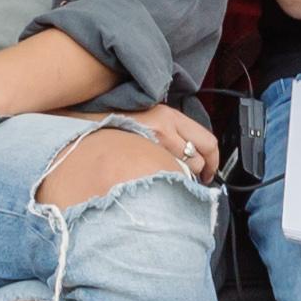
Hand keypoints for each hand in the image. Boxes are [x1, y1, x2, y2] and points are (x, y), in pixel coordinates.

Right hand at [87, 102, 221, 182]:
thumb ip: (171, 132)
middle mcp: (164, 127)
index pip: (207, 140)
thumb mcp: (150, 119)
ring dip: (182, 181)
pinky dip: (166, 183)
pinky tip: (156, 184)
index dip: (213, 161)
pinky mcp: (139, 155)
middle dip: (199, 174)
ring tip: (170, 182)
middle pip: (198, 160)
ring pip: (183, 171)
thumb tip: (191, 155)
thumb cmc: (117, 124)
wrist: (86, 125)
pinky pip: (164, 176)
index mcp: (169, 116)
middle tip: (193, 182)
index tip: (210, 172)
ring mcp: (152, 143)